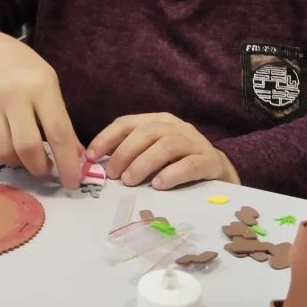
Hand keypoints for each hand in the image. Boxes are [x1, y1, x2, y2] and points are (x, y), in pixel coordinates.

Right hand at [0, 31, 82, 189]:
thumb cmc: (25, 72)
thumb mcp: (49, 86)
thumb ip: (60, 121)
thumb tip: (74, 158)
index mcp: (41, 86)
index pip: (58, 132)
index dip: (67, 162)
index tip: (73, 182)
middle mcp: (13, 95)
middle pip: (27, 147)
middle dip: (39, 167)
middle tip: (45, 167)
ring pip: (4, 152)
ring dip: (18, 161)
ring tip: (25, 152)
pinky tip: (4, 138)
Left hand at [86, 113, 239, 189]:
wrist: (217, 170)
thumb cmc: (176, 162)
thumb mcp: (151, 152)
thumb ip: (128, 153)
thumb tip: (96, 164)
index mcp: (157, 121)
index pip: (127, 122)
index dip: (107, 137)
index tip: (90, 155)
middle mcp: (175, 127)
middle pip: (147, 132)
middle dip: (124, 152)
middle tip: (113, 174)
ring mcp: (194, 142)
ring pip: (167, 145)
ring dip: (144, 163)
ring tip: (130, 181)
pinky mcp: (209, 161)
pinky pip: (190, 164)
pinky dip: (172, 174)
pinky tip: (159, 185)